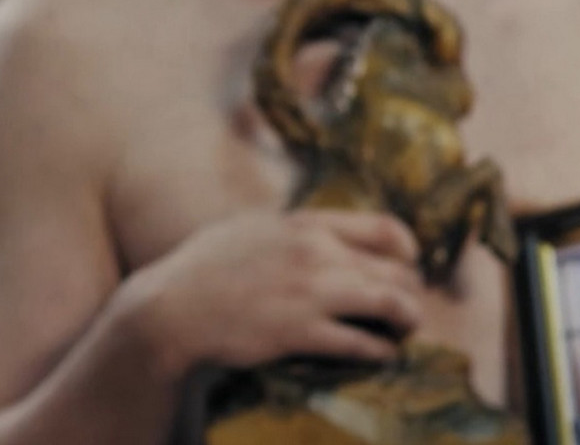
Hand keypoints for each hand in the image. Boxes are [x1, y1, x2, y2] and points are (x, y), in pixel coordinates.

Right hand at [118, 210, 424, 379]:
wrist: (169, 309)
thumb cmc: (206, 267)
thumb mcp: (256, 228)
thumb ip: (297, 228)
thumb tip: (326, 229)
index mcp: (308, 224)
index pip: (387, 229)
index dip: (409, 252)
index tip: (410, 267)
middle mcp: (317, 253)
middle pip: (396, 271)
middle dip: (410, 293)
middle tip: (408, 310)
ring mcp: (310, 292)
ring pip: (390, 303)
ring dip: (407, 320)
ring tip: (406, 331)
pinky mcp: (299, 331)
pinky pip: (361, 342)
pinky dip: (380, 350)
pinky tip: (383, 355)